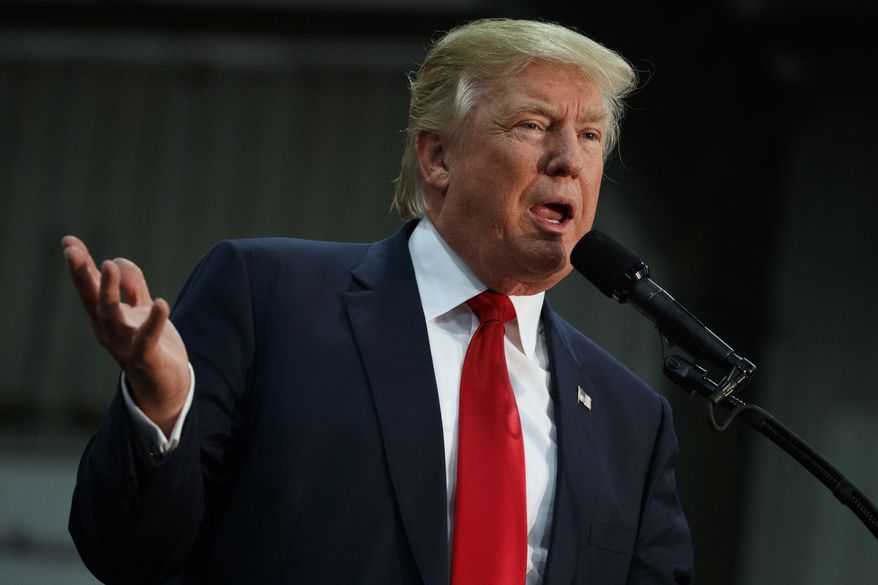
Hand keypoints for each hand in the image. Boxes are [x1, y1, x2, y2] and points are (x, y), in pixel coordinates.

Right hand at [62, 236, 189, 435]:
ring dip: (108, 290)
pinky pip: (148, 338)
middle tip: (71, 250)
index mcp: (106, 318)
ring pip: (112, 316)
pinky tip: (160, 303)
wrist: (164, 386)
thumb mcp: (138, 311)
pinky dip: (154, 321)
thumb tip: (118, 260)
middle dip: (82, 274)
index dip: (80, 265)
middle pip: (92, 299)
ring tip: (109, 265)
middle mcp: (109, 330)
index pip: (90, 288)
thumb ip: (131, 286)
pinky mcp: (146, 357)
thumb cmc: (148, 345)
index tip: (68, 241)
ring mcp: (125, 344)